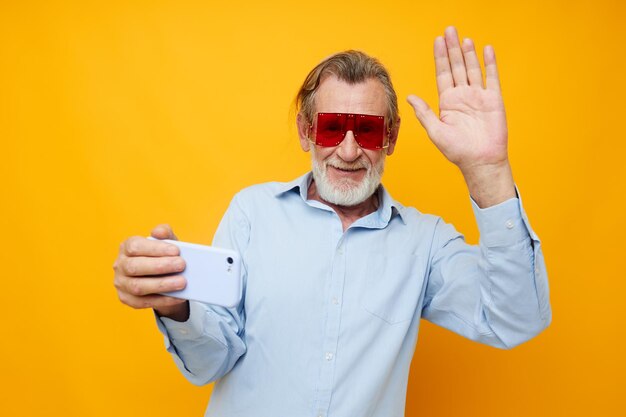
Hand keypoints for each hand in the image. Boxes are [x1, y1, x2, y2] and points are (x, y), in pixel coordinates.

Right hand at [113, 224, 189, 320]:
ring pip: (138, 286)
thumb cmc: (162, 256)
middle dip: (160, 266)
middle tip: (181, 265)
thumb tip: (160, 231)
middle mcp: (120, 265)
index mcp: (127, 247)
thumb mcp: (165, 243)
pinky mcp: (127, 299)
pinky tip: (179, 296)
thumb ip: (164, 234)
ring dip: (162, 285)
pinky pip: (143, 302)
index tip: (176, 251)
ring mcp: (121, 283)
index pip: (136, 246)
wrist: (160, 276)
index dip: (156, 249)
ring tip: (182, 282)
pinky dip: (163, 300)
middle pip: (135, 267)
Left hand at [408, 26, 514, 206]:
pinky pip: (492, 78)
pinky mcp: (493, 100)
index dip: (440, 57)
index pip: (442, 74)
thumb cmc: (457, 150)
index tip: (437, 41)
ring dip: (469, 53)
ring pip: (473, 69)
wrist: (480, 161)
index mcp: (447, 102)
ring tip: (464, 38)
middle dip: (452, 49)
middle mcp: (462, 96)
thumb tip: (410, 97)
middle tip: (449, 30)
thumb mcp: (435, 131)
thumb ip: (424, 112)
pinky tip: (487, 50)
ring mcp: (478, 96)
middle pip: (457, 67)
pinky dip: (490, 64)